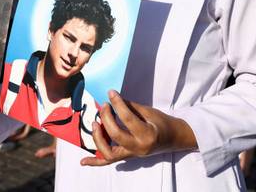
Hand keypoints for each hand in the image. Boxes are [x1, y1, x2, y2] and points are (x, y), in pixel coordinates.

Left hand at [80, 90, 196, 166]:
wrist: (173, 138)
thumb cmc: (162, 122)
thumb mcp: (148, 111)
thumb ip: (129, 106)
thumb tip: (112, 99)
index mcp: (147, 134)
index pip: (127, 118)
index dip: (117, 103)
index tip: (111, 93)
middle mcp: (139, 148)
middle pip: (116, 135)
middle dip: (106, 118)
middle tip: (105, 106)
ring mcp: (132, 155)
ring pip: (109, 153)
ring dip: (98, 139)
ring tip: (95, 123)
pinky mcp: (127, 157)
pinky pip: (109, 162)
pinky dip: (95, 162)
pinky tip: (83, 161)